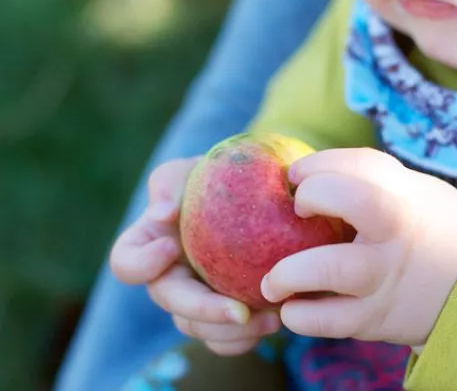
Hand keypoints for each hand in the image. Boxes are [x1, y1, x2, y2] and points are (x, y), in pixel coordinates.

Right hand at [109, 157, 280, 355]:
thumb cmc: (211, 179)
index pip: (126, 262)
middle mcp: (167, 280)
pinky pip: (226, 340)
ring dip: (233, 332)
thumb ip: (168, 183)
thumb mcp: (187, 170)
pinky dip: (248, 338)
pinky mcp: (221, 315)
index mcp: (149, 246)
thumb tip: (163, 213)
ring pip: (200, 330)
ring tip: (273, 318)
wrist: (247, 195)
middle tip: (240, 311)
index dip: (142, 262)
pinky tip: (276, 320)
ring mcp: (194, 301)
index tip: (172, 245)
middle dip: (204, 312)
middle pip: (173, 305)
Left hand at [260, 148, 456, 348]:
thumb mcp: (419, 193)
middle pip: (352, 198)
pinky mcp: (375, 318)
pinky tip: (293, 308)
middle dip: (313, 195)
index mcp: (406, 198)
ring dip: (287, 273)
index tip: (297, 176)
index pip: (360, 163)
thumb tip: (309, 172)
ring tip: (271, 282)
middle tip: (295, 210)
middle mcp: (396, 234)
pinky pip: (328, 321)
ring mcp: (384, 278)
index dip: (319, 164)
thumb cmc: (434, 232)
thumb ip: (374, 180)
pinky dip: (300, 316)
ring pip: (328, 269)